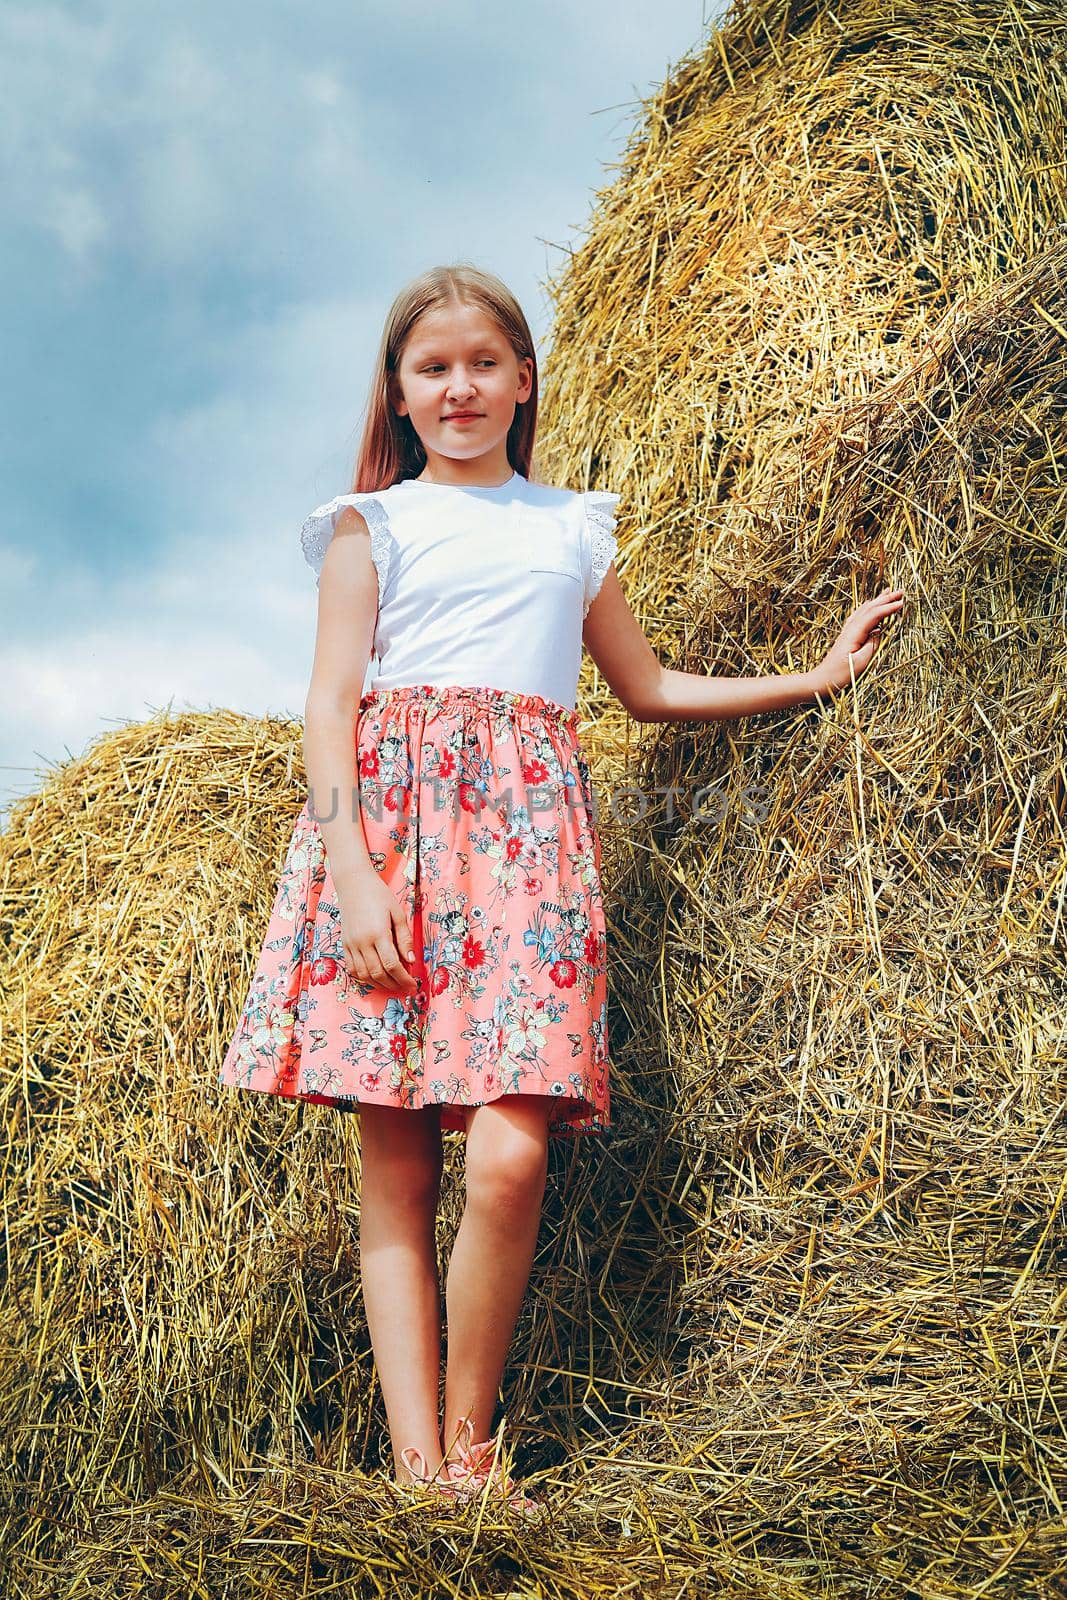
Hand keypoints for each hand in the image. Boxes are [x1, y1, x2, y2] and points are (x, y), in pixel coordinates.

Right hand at [335, 872, 418, 995]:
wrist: (353, 883)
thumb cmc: (379, 895)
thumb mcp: (397, 913)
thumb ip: (404, 938)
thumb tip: (411, 960)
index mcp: (378, 933)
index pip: (392, 964)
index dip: (404, 978)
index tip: (413, 985)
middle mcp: (362, 942)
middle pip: (378, 973)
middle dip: (394, 984)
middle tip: (405, 988)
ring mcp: (350, 944)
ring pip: (364, 975)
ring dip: (380, 984)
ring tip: (393, 985)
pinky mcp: (344, 944)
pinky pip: (352, 969)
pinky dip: (364, 978)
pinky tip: (375, 978)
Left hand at [812, 588, 904, 694]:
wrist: (821, 680)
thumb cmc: (840, 675)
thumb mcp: (860, 662)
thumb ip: (872, 645)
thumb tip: (880, 632)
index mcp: (854, 633)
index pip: (874, 615)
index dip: (888, 608)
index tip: (902, 603)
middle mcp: (850, 629)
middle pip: (869, 609)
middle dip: (885, 599)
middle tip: (900, 591)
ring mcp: (847, 632)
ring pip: (864, 611)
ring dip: (877, 601)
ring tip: (888, 593)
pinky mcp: (847, 637)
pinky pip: (859, 617)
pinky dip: (868, 609)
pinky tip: (870, 608)